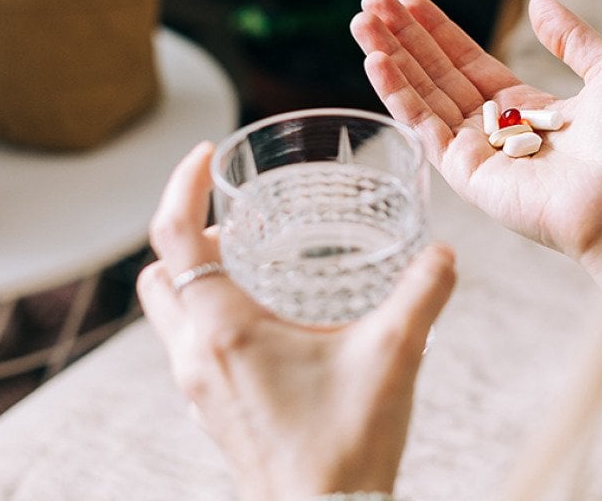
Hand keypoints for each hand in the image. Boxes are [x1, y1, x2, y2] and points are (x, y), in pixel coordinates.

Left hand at [138, 143, 456, 500]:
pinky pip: (189, 347)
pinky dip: (208, 317)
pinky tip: (265, 324)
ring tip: (248, 262)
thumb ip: (422, 293)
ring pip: (170, 313)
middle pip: (158, 274)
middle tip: (233, 216)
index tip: (204, 155)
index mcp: (225, 329)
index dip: (181, 185)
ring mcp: (198, 390)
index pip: (173, 236)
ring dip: (194, 277)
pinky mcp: (213, 412)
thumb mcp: (394, 355)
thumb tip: (442, 252)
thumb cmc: (347, 446)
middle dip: (186, 234)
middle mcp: (196, 356)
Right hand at [351, 0, 601, 279]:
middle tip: (370, 2)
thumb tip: (539, 0)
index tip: (408, 1)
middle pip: (437, 75)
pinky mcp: (466, 175)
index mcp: (528, 110)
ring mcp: (477, 154)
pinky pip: (424, 127)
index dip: (437, 31)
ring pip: (422, 98)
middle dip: (403, 39)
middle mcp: (496, 131)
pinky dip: (397, 95)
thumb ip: (572, 37)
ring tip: (361, 22)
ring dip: (390, 60)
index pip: (468, 62)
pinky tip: (375, 62)